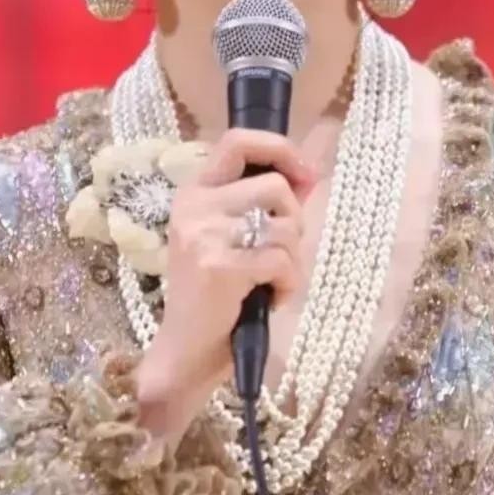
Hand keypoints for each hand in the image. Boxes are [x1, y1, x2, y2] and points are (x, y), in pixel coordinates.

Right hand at [134, 128, 316, 440]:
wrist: (185, 353)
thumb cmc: (214, 298)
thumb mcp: (234, 241)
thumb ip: (266, 207)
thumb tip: (308, 177)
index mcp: (195, 192)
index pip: (237, 141)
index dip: (280, 149)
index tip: (305, 175)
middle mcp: (194, 205)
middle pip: (275, 187)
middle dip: (294, 224)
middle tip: (279, 255)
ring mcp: (203, 234)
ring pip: (284, 226)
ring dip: (293, 261)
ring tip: (270, 283)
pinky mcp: (219, 266)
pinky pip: (281, 261)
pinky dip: (288, 284)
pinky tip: (269, 299)